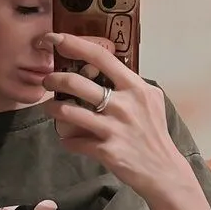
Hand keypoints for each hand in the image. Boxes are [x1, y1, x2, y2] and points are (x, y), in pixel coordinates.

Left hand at [41, 32, 187, 198]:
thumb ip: (129, 85)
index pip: (101, 57)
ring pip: (68, 111)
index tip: (54, 38)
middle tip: (47, 81)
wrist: (163, 171)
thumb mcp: (150, 100)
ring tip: (49, 107)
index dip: (74, 44)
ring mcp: (115, 128)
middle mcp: (125, 104)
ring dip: (52, 107)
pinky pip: (74, 141)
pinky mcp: (107, 150)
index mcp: (135, 87)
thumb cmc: (154, 133)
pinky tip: (67, 139)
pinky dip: (66, 140)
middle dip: (54, 79)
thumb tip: (104, 69)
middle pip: (76, 83)